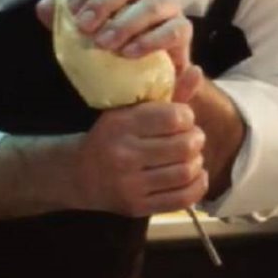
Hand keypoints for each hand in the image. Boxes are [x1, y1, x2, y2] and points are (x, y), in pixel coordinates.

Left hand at [35, 0, 191, 70]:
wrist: (143, 78)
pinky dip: (149, 41)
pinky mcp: (183, 29)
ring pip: (152, 4)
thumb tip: (43, 5)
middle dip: (103, 3)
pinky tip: (129, 53)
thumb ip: (63, 20)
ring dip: (124, 24)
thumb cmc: (111, 46)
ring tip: (104, 44)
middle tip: (85, 27)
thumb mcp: (82, 34)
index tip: (71, 6)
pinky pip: (173, 29)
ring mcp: (167, 6)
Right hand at [69, 101, 207, 215]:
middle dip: (196, 140)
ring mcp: (130, 184)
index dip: (187, 117)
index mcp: (121, 124)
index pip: (174, 117)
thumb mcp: (132, 111)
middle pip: (185, 146)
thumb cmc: (112, 138)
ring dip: (197, 163)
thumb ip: (168, 94)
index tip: (182, 120)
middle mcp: (123, 154)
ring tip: (190, 158)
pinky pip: (183, 198)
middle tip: (192, 139)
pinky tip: (193, 176)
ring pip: (186, 172)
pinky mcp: (137, 206)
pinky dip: (197, 185)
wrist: (80, 175)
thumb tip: (198, 71)